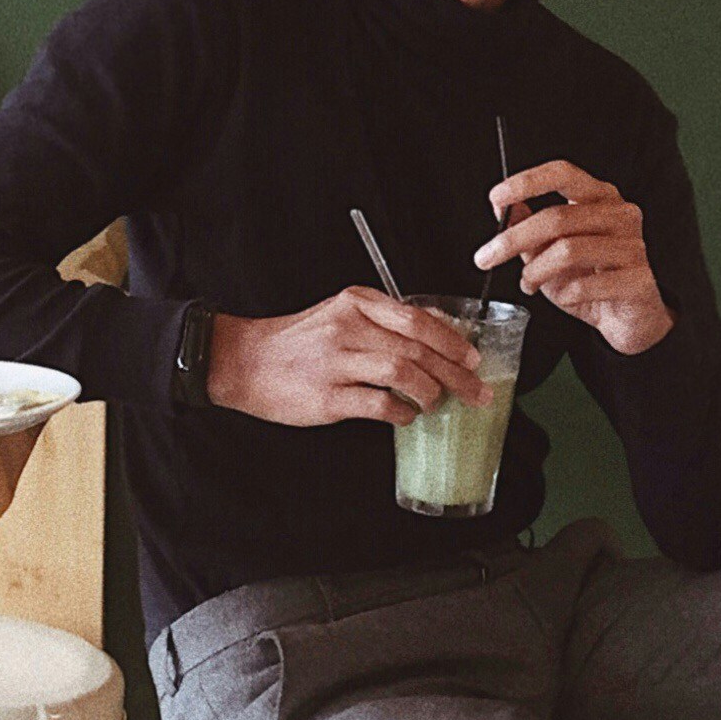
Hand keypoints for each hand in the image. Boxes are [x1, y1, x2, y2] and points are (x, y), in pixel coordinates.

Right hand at [207, 289, 486, 428]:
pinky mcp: (327, 397)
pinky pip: (379, 405)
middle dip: (456, 372)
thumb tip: (438, 335)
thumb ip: (385, 321)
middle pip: (418, 348)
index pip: (418, 318)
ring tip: (436, 403)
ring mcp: (337, 363)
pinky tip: (405, 416)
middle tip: (475, 389)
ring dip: (431, 392)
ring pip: (404, 373)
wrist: (245, 361)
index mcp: (357, 303)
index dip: (453, 340)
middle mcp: (349, 328)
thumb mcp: (341, 314)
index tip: (473, 357)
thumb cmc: (298, 341)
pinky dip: (401, 413)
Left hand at [475, 161, 675, 357]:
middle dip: (513, 239)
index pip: (563, 174)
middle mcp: (620, 215)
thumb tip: (502, 207)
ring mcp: (633, 247)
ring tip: (528, 284)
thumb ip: (528, 227)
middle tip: (486, 257)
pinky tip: (564, 299)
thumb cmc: (590, 280)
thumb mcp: (551, 251)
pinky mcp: (638, 280)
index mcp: (600, 198)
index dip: (527, 181)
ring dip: (536, 271)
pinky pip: (587, 285)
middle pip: (557, 217)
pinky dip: (564, 295)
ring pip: (568, 250)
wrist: (629, 320)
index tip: (497, 197)